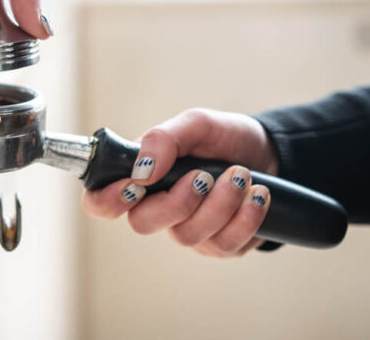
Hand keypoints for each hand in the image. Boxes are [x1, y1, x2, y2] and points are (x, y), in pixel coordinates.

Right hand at [82, 109, 279, 256]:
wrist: (269, 152)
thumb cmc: (223, 138)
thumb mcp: (196, 124)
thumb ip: (163, 139)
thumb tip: (141, 169)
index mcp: (142, 177)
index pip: (100, 201)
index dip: (107, 200)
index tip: (135, 185)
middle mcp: (158, 208)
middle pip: (142, 224)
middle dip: (177, 200)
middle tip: (204, 175)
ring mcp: (188, 230)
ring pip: (187, 236)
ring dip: (220, 203)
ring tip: (241, 175)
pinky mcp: (219, 245)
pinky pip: (224, 245)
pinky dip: (245, 216)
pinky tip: (258, 194)